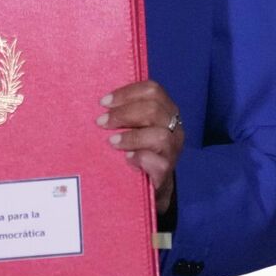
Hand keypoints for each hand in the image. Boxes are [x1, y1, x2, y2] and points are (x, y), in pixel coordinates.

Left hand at [97, 81, 183, 213]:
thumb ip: (126, 112)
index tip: (104, 102)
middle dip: (123, 114)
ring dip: (131, 137)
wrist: (152, 185)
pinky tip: (126, 159)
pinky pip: (157, 161)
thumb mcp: (134, 126)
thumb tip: (101, 102)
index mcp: (166, 110)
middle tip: (101, 122)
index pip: (152, 90)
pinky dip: (140, 158)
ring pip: (160, 135)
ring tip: (111, 142)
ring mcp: (173, 150)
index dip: (127, 93)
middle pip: (154, 109)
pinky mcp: (167, 170)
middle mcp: (174, 127)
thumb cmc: (138, 149)